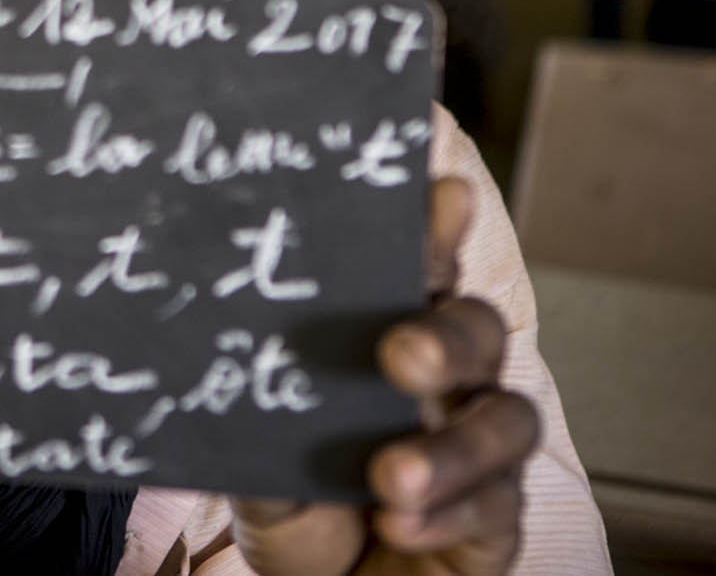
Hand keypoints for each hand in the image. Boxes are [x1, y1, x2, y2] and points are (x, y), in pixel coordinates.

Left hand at [229, 177, 537, 574]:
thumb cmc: (294, 492)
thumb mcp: (255, 442)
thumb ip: (252, 395)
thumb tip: (209, 342)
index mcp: (394, 330)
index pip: (421, 267)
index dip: (435, 229)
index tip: (440, 192)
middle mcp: (452, 377)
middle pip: (478, 330)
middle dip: (444, 334)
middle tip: (398, 353)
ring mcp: (480, 447)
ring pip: (506, 419)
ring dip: (452, 446)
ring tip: (390, 473)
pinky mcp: (493, 519)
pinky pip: (495, 509)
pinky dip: (448, 514)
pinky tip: (398, 522)